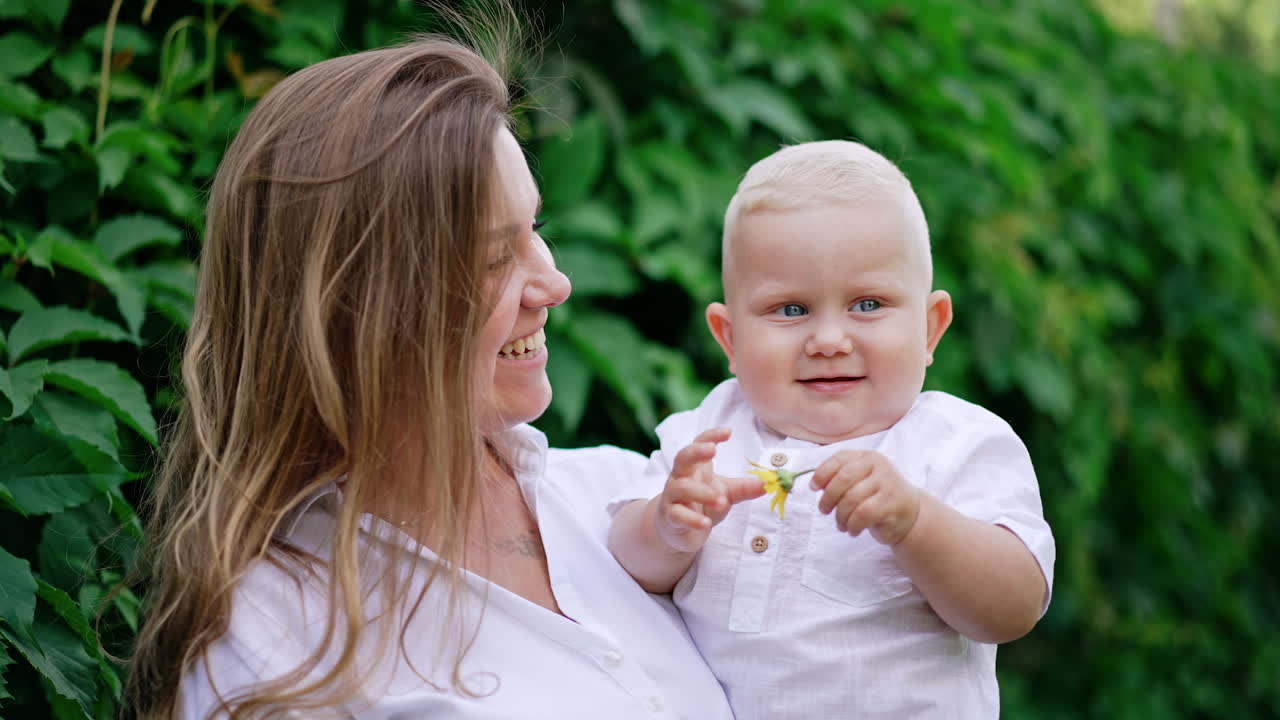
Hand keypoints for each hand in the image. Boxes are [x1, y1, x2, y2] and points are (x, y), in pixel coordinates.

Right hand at [655, 427, 763, 552]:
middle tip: (712, 450)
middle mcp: (680, 477)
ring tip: (722, 500)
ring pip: (682, 488)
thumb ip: (745, 488)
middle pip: (682, 458)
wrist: (679, 532)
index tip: (728, 432)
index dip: (711, 436)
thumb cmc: (702, 505)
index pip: (699, 444)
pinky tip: (705, 523)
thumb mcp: (726, 493)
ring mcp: (672, 497)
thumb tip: (769, 483)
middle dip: (696, 452)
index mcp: (695, 467)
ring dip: (702, 493)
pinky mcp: (669, 518)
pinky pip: (677, 515)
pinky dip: (692, 519)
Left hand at [810, 450, 919, 545]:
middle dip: (828, 497)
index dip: (822, 473)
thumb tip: (815, 484)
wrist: (911, 513)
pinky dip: (852, 525)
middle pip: (843, 479)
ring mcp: (887, 483)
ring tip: (841, 525)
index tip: (814, 488)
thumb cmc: (877, 497)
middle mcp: (879, 466)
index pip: (839, 459)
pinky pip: (862, 515)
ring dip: (840, 516)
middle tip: (824, 510)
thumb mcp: (860, 482)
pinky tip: (853, 530)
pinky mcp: (891, 504)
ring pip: (851, 499)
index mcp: (867, 457)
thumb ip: (840, 478)